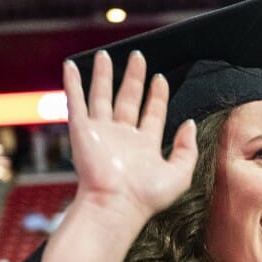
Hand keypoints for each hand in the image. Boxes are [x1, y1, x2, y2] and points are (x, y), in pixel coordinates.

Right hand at [63, 49, 197, 223]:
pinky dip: (73, 84)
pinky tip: (72, 67)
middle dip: (134, 78)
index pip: (152, 113)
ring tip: (105, 55)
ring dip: (104, 75)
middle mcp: (122, 137)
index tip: (160, 78)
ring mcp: (101, 133)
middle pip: (128, 99)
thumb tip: (189, 124)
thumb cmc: (146, 197)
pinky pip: (76, 102)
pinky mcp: (82, 131)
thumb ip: (187, 149)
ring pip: (102, 97)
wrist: (116, 206)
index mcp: (145, 146)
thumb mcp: (180, 174)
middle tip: (138, 57)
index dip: (157, 95)